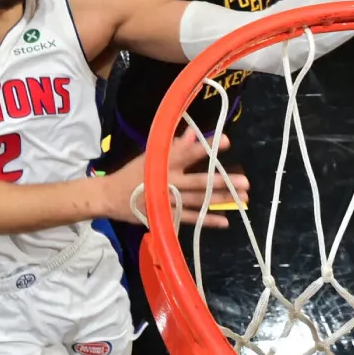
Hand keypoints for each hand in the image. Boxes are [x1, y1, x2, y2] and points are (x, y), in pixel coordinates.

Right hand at [109, 130, 249, 227]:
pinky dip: (206, 221)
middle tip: (244, 181)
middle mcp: (167, 182)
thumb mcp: (150, 155)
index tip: (226, 142)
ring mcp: (167, 201)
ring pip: (198, 201)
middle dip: (222, 181)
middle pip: (198, 182)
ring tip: (243, 199)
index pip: (188, 152)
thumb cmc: (132, 173)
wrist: (110, 196)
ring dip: (221, 200)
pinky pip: (189, 218)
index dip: (207, 147)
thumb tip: (193, 133)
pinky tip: (224, 221)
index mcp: (163, 163)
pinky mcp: (165, 216)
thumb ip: (173, 146)